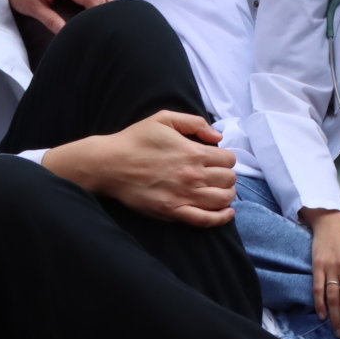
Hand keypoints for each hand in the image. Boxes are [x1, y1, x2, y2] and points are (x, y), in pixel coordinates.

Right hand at [44, 109, 236, 225]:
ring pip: (222, 199)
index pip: (229, 159)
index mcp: (193, 152)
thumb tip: (217, 137)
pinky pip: (205, 220)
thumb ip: (195, 123)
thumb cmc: (136, 139)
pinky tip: (227, 213)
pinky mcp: (172, 211)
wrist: (109, 164)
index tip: (218, 159)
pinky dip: (221, 218)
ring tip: (221, 191)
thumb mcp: (165, 118)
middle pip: (229, 179)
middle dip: (228, 176)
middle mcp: (193, 176)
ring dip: (227, 195)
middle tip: (219, 175)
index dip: (227, 158)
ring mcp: (183, 195)